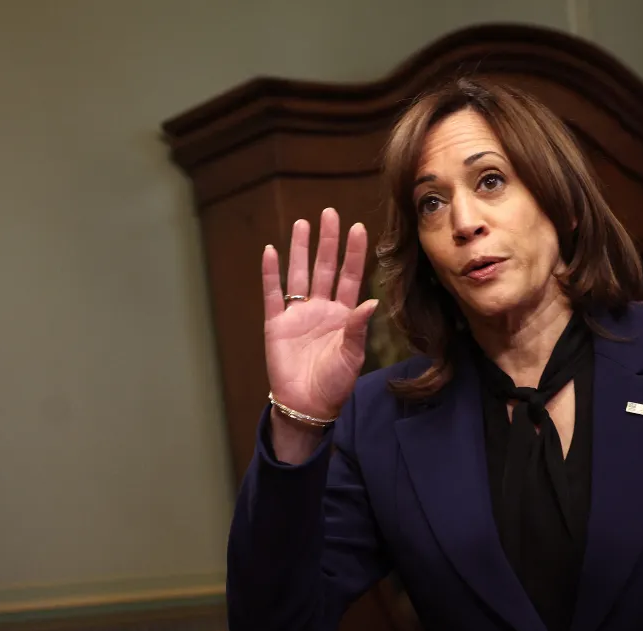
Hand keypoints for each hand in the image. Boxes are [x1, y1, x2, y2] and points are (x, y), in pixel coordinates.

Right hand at [262, 208, 377, 421]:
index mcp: (344, 316)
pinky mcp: (276, 324)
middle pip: (325, 268)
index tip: (358, 228)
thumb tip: (371, 301)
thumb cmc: (335, 384)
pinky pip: (273, 294)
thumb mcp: (352, 356)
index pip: (351, 277)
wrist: (307, 405)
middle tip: (329, 214)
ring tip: (303, 224)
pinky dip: (271, 274)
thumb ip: (358, 328)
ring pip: (299, 274)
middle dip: (328, 241)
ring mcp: (298, 315)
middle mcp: (322, 309)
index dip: (355, 253)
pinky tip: (271, 251)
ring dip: (300, 250)